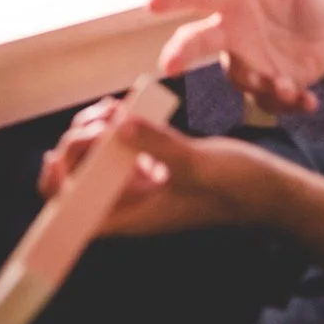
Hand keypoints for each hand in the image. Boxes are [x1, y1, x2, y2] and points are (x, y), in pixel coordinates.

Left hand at [37, 96, 295, 237]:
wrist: (267, 187)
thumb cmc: (237, 188)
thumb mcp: (196, 164)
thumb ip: (158, 145)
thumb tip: (120, 126)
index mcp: (133, 215)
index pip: (74, 213)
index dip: (56, 188)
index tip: (57, 156)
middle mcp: (129, 201)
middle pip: (76, 179)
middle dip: (76, 146)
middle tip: (102, 123)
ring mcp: (138, 182)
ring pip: (92, 157)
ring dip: (92, 130)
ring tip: (113, 111)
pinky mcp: (151, 162)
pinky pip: (116, 142)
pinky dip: (110, 123)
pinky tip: (121, 107)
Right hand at [148, 0, 323, 113]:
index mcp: (234, 0)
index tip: (149, 3)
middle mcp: (232, 32)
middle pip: (198, 41)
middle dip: (181, 52)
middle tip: (168, 65)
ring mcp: (247, 60)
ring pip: (240, 79)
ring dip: (261, 85)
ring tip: (288, 86)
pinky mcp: (266, 84)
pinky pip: (267, 101)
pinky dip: (288, 103)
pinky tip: (308, 101)